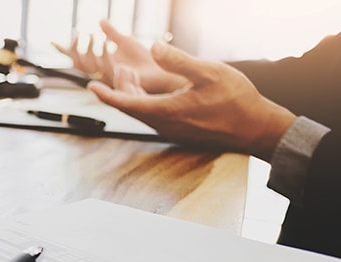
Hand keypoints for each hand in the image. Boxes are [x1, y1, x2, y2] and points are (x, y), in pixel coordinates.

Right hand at [53, 19, 186, 93]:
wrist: (160, 73)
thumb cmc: (143, 60)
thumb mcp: (124, 41)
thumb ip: (111, 32)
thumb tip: (100, 20)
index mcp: (99, 63)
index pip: (77, 58)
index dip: (65, 51)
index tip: (52, 41)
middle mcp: (100, 72)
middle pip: (78, 64)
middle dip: (76, 48)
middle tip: (79, 33)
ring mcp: (108, 77)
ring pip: (90, 66)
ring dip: (89, 49)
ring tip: (94, 35)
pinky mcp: (119, 80)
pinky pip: (106, 68)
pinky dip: (104, 53)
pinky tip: (107, 42)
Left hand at [87, 41, 295, 161]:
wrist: (255, 127)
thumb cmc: (236, 99)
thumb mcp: (209, 73)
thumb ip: (179, 61)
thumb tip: (154, 48)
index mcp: (166, 111)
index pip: (126, 103)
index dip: (106, 94)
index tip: (90, 87)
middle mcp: (164, 124)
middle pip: (130, 106)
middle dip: (120, 86)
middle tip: (120, 65)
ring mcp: (171, 129)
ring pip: (140, 111)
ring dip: (132, 93)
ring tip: (130, 72)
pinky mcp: (178, 129)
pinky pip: (152, 115)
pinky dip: (144, 100)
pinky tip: (151, 88)